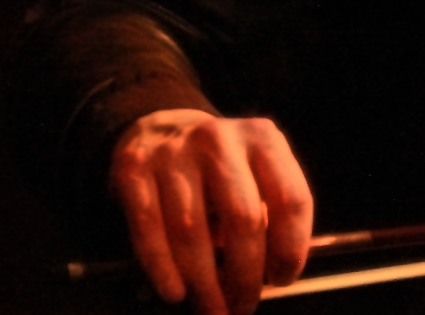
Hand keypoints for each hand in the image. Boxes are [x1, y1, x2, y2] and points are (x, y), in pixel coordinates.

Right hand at [108, 109, 313, 314]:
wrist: (159, 128)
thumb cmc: (217, 167)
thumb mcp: (253, 173)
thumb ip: (268, 212)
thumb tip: (272, 272)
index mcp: (263, 139)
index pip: (291, 198)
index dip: (291, 247)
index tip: (283, 279)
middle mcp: (219, 139)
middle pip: (242, 219)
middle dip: (245, 276)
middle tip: (243, 308)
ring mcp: (173, 152)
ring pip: (192, 231)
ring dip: (204, 283)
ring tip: (212, 309)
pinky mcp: (133, 169)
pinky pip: (148, 229)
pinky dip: (162, 268)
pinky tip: (176, 293)